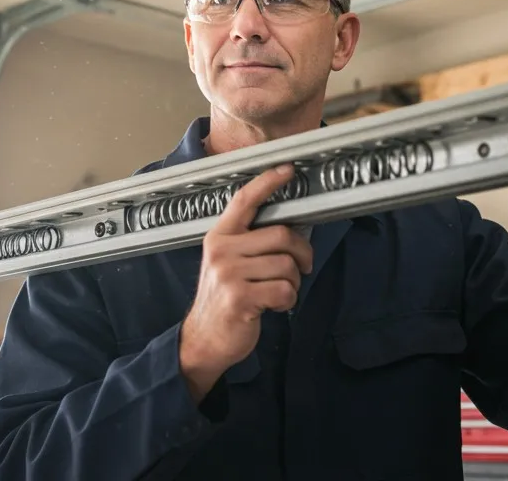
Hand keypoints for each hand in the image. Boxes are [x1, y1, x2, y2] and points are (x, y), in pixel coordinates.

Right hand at [179, 164, 312, 401]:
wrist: (204, 339)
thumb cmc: (224, 298)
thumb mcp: (227, 262)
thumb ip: (249, 243)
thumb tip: (289, 229)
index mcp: (219, 236)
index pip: (245, 200)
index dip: (268, 182)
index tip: (288, 169)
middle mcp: (221, 250)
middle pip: (281, 235)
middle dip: (301, 252)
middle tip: (303, 266)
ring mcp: (229, 274)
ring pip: (287, 265)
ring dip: (293, 282)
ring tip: (277, 292)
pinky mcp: (240, 299)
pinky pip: (284, 291)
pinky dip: (288, 301)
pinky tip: (273, 306)